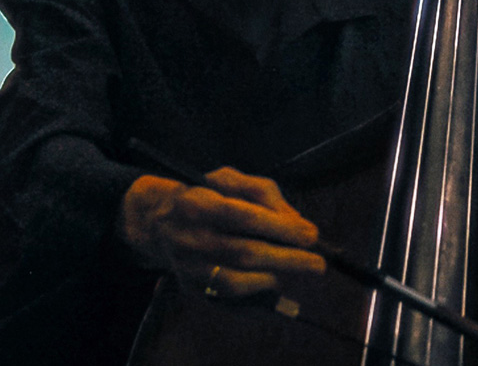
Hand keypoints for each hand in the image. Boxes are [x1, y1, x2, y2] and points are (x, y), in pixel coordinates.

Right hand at [118, 167, 325, 297]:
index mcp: (198, 202)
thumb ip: (264, 193)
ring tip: (300, 272)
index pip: (244, 216)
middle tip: (318, 264)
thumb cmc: (205, 194)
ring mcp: (188, 266)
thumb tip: (298, 221)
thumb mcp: (230, 179)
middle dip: (287, 259)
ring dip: (274, 278)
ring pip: (235, 281)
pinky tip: (277, 283)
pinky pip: (227, 299)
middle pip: (244, 252)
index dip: (280, 228)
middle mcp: (190, 237)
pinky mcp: (190, 287)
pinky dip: (256, 294)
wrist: (158, 220)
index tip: (311, 234)